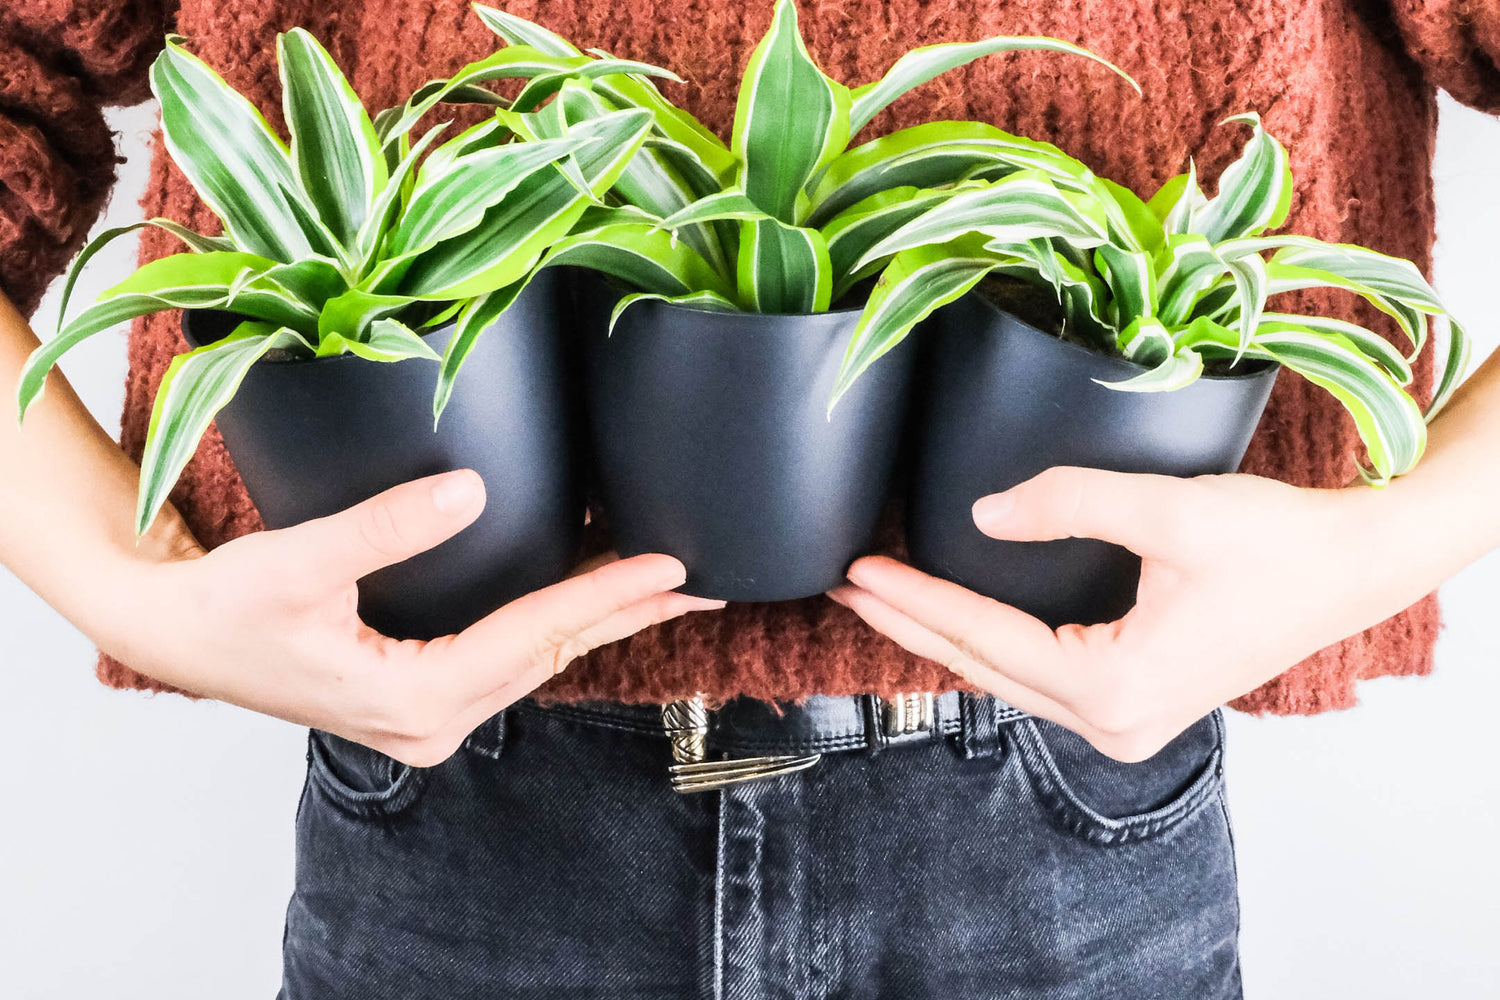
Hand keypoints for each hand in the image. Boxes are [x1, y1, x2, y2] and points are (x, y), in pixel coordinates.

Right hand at [100, 470, 721, 765]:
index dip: (608, 595)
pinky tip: (586, 591)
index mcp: (413, 700)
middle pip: (553, 654)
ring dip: (598, 617)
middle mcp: (434, 721)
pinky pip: (509, 654)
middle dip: (629, 614)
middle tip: (705, 581)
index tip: (672, 566)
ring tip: (665, 583)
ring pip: (537, 657)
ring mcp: (429, 714)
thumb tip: (471, 488)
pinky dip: (554, 620)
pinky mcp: (421, 692)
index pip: (536, 637)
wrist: (170, 633)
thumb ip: (385, 526)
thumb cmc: (221, 609)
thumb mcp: (298, 563)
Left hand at [831, 466, 1449, 761]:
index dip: (914, 599)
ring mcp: (1127, 722)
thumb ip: (1069, 503)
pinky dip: (992, 645)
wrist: (1355, 567)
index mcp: (1114, 688)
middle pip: (983, 667)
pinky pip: (1040, 677)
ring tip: (884, 598)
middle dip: (911, 623)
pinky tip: (957, 619)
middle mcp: (1114, 723)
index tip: (857, 571)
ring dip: (945, 635)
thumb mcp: (1167, 510)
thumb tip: (985, 514)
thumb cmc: (1277, 543)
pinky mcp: (1138, 702)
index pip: (984, 637)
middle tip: (846, 586)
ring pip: (1007, 677)